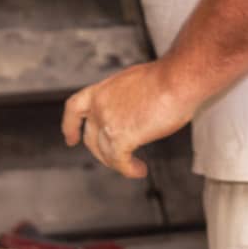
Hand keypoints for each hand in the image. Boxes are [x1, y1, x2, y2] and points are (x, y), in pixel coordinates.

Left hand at [62, 61, 198, 178]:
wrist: (177, 79)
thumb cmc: (168, 77)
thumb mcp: (137, 84)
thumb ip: (127, 99)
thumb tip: (135, 112)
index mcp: (103, 89)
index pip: (75, 107)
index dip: (70, 125)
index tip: (71, 139)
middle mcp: (100, 105)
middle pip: (91, 137)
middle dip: (101, 152)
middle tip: (115, 159)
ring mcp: (108, 121)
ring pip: (104, 153)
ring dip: (119, 164)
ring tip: (136, 168)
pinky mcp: (121, 137)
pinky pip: (119, 161)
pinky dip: (128, 169)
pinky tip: (140, 170)